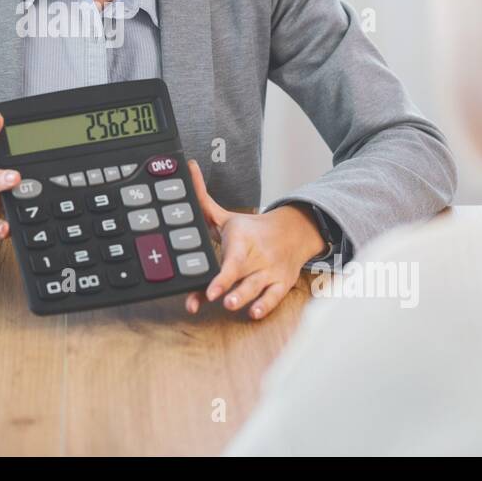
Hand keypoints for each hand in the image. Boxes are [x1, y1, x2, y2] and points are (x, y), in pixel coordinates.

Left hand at [183, 159, 326, 319]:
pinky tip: (254, 313)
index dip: (220, 277)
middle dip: (229, 289)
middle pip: (242, 276)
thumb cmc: (251, 229)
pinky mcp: (281, 283)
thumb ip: (203, 198)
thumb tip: (187, 167)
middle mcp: (256, 257)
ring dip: (245, 298)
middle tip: (217, 299)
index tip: (209, 291)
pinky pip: (275, 297)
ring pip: (258, 288)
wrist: (293, 231)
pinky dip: (266, 306)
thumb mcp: (227, 216)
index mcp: (242, 240)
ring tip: (232, 306)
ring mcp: (270, 271)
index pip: (232, 260)